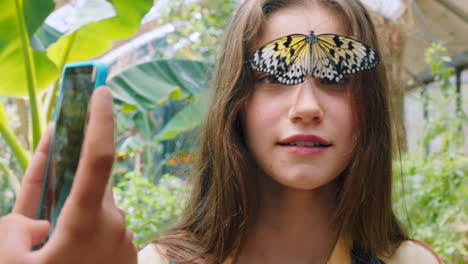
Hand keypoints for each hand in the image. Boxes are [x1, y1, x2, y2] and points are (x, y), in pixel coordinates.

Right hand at [0, 87, 136, 263]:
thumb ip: (13, 229)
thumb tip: (38, 221)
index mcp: (85, 222)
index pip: (98, 157)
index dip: (100, 120)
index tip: (102, 92)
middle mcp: (112, 223)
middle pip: (90, 186)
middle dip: (71, 182)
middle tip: (47, 206)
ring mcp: (123, 237)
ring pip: (96, 208)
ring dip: (74, 214)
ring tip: (50, 241)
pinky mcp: (126, 251)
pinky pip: (105, 228)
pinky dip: (86, 231)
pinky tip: (70, 249)